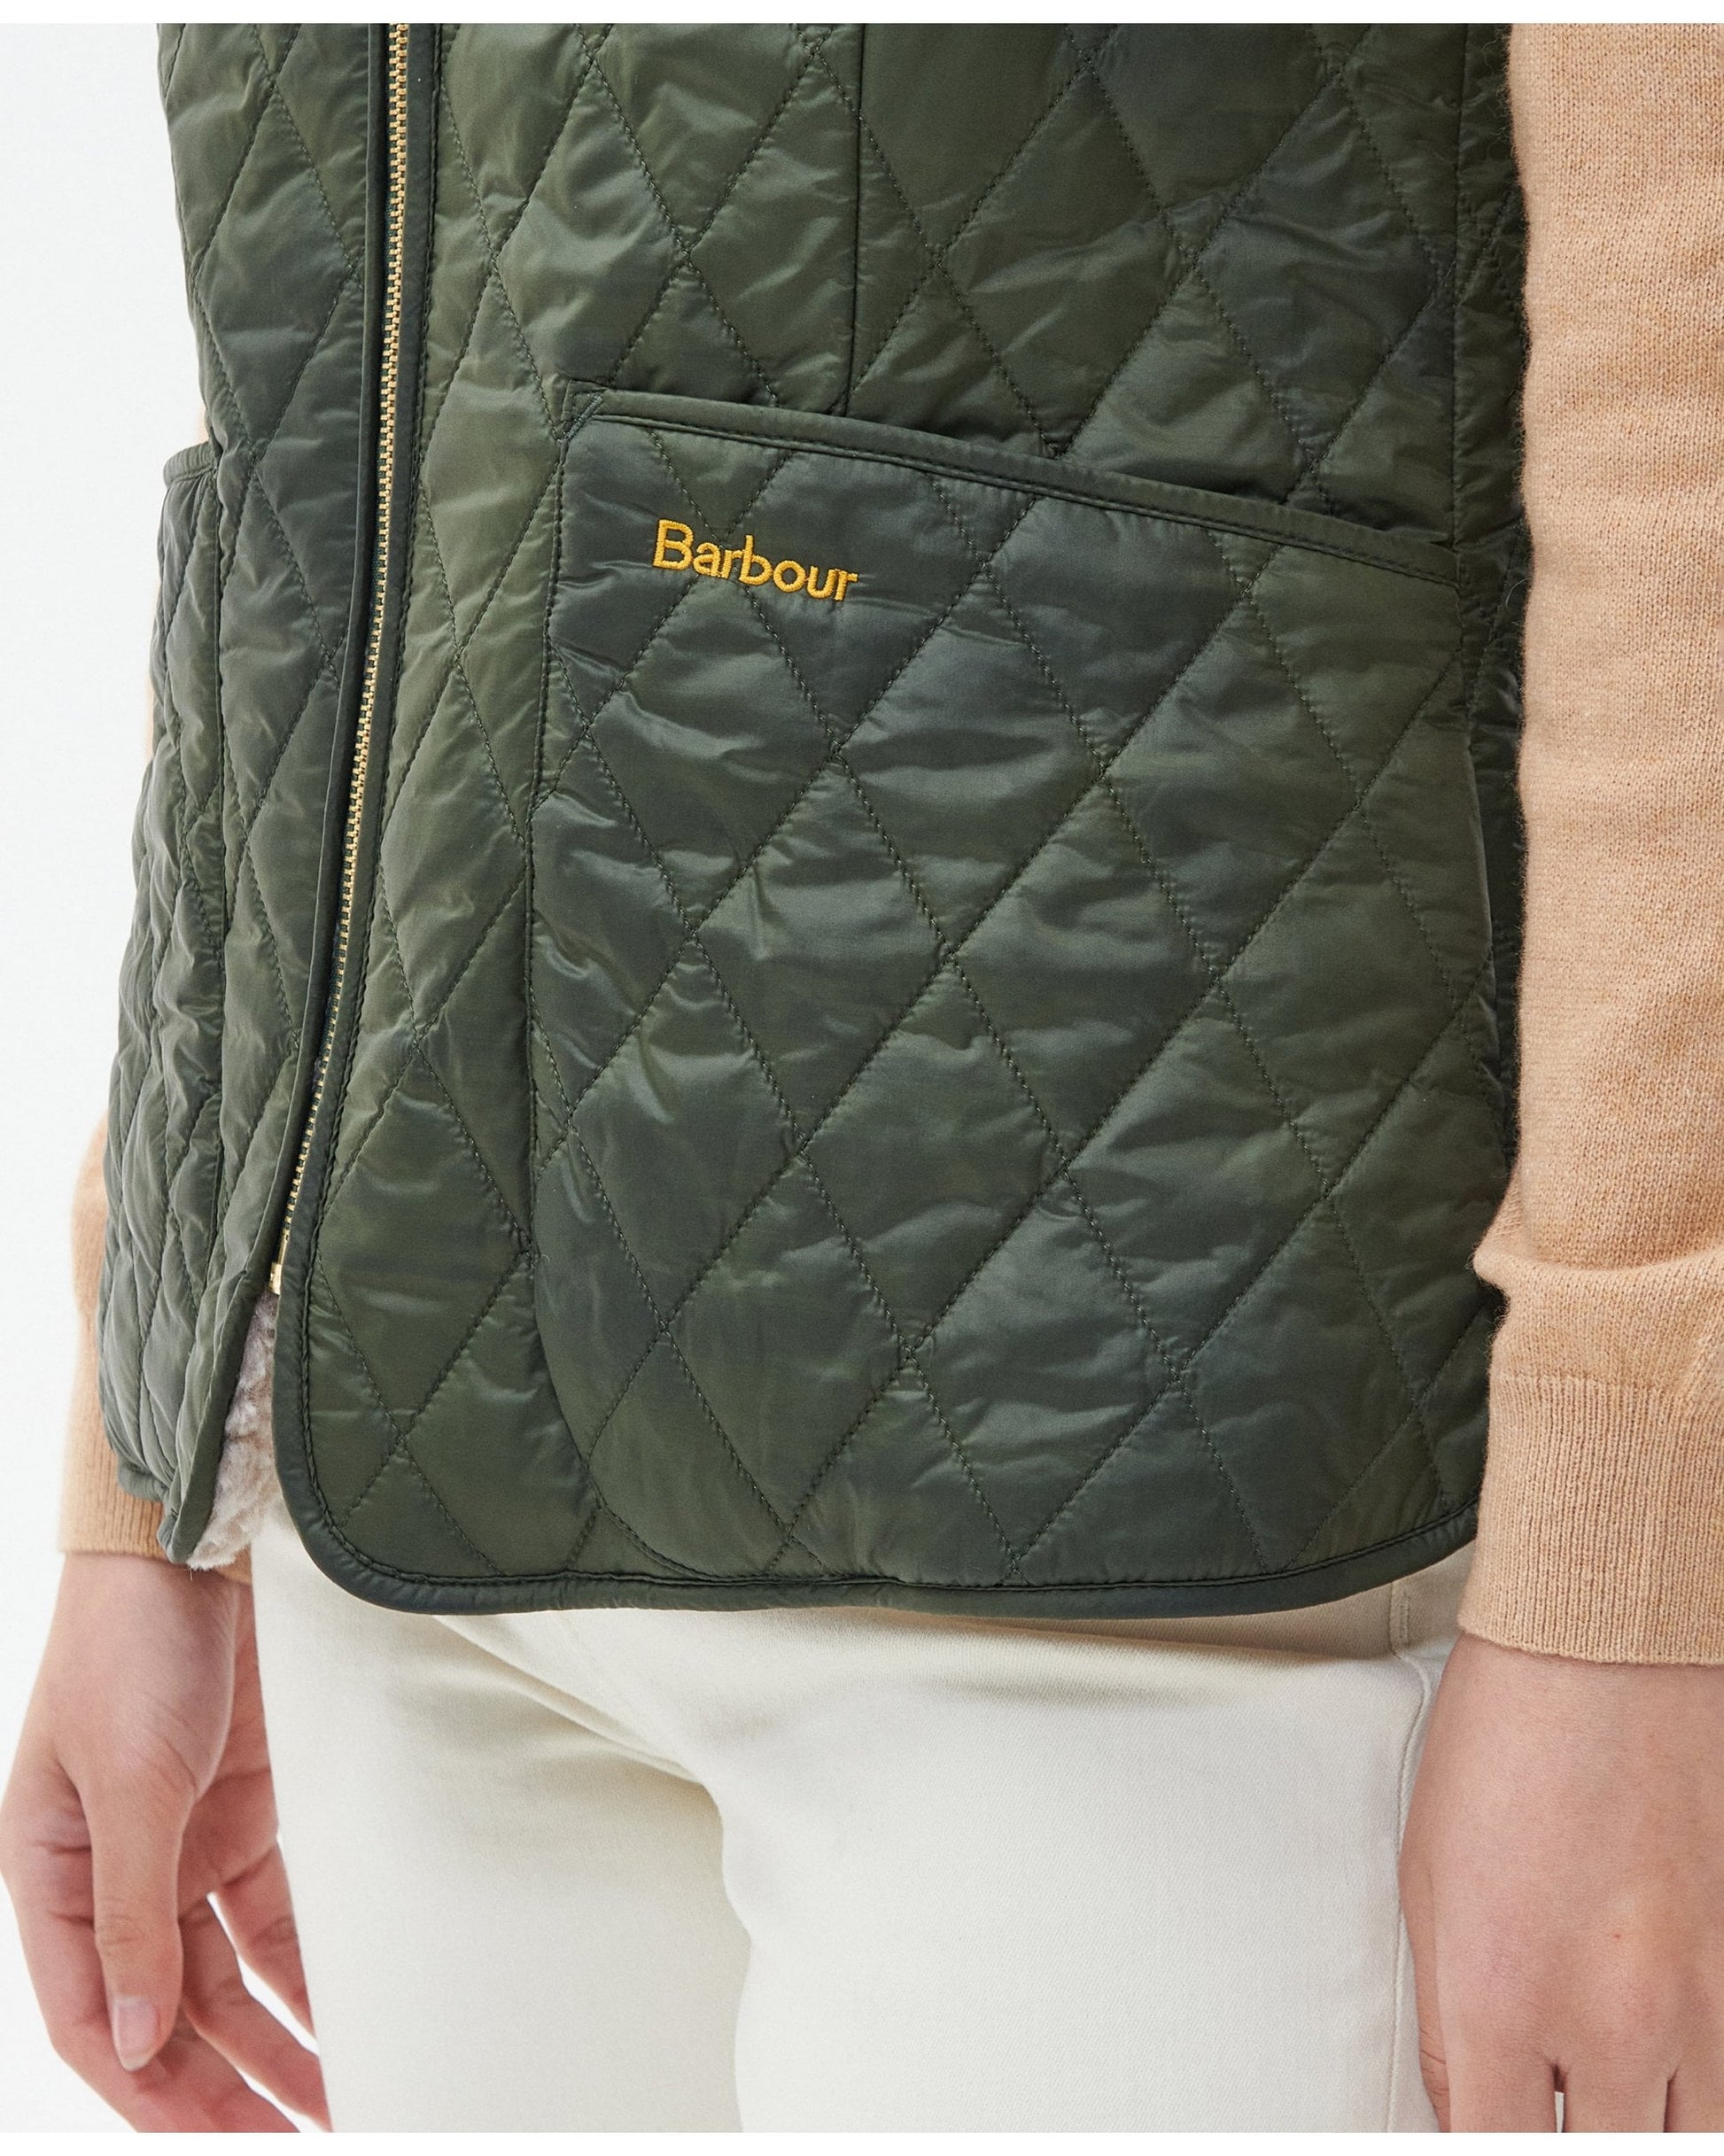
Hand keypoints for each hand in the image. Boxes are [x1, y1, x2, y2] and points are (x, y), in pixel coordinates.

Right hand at [0, 1554, 327, 2129]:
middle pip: (169, 2010)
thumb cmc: (131, 1650)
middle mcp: (115, 1876)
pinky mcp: (247, 1814)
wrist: (194, 1548)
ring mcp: (184, 1847)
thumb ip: (132, 1913)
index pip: (94, 2016)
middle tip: (293, 2143)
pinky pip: (274, 1914)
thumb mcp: (129, 1784)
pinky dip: (304, 1966)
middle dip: (224, 2084)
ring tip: (332, 2104)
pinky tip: (342, 2013)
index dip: (149, 2089)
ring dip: (273, 2038)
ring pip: (227, 1974)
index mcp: (49, 1877)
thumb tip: (139, 2039)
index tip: (216, 2145)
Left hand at [1401, 1630, 1723, 2130]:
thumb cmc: (1506, 1739)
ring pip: (1687, 2139)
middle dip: (1570, 2140)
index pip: (1494, 2154)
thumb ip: (1452, 2020)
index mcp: (1503, 1995)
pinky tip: (1659, 2057)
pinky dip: (1696, 2085)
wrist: (1607, 1651)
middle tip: (1546, 2099)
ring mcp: (1695, 1999)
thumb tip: (1466, 2105)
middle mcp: (1609, 2017)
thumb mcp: (1427, 1880)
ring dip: (1639, 2126)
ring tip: (1601, 2090)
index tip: (1483, 2136)